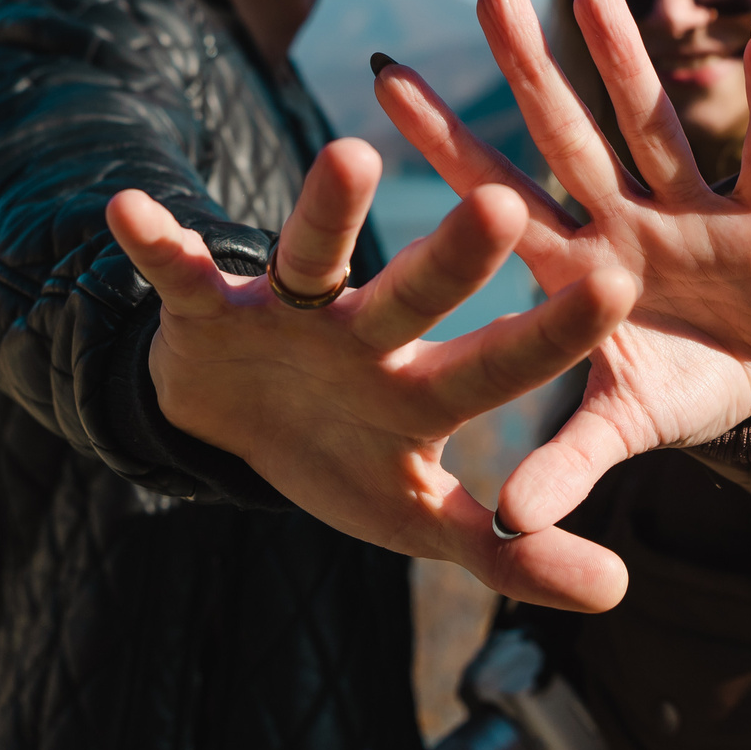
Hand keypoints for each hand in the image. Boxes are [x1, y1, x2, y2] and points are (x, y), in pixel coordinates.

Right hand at [106, 137, 638, 610]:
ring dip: (326, 211)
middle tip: (505, 204)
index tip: (616, 288)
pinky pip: (183, 269)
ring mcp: (289, 312)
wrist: (235, 424)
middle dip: (453, 255)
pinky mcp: (210, 303)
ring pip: (312, 256)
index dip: (549, 335)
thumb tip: (619, 592)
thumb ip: (509, 554)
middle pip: (416, 293)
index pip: (497, 362)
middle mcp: (367, 332)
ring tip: (350, 157)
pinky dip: (159, 243)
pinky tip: (130, 210)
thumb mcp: (418, 520)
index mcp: (422, 387)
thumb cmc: (346, 460)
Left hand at [373, 0, 750, 534]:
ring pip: (655, 123)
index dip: (442, 141)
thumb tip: (504, 527)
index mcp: (575, 267)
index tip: (380, 76)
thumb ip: (567, 466)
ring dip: (628, 57)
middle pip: (566, 134)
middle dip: (528, 64)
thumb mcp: (623, 427)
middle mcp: (621, 222)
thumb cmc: (685, 383)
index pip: (493, 195)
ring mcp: (691, 212)